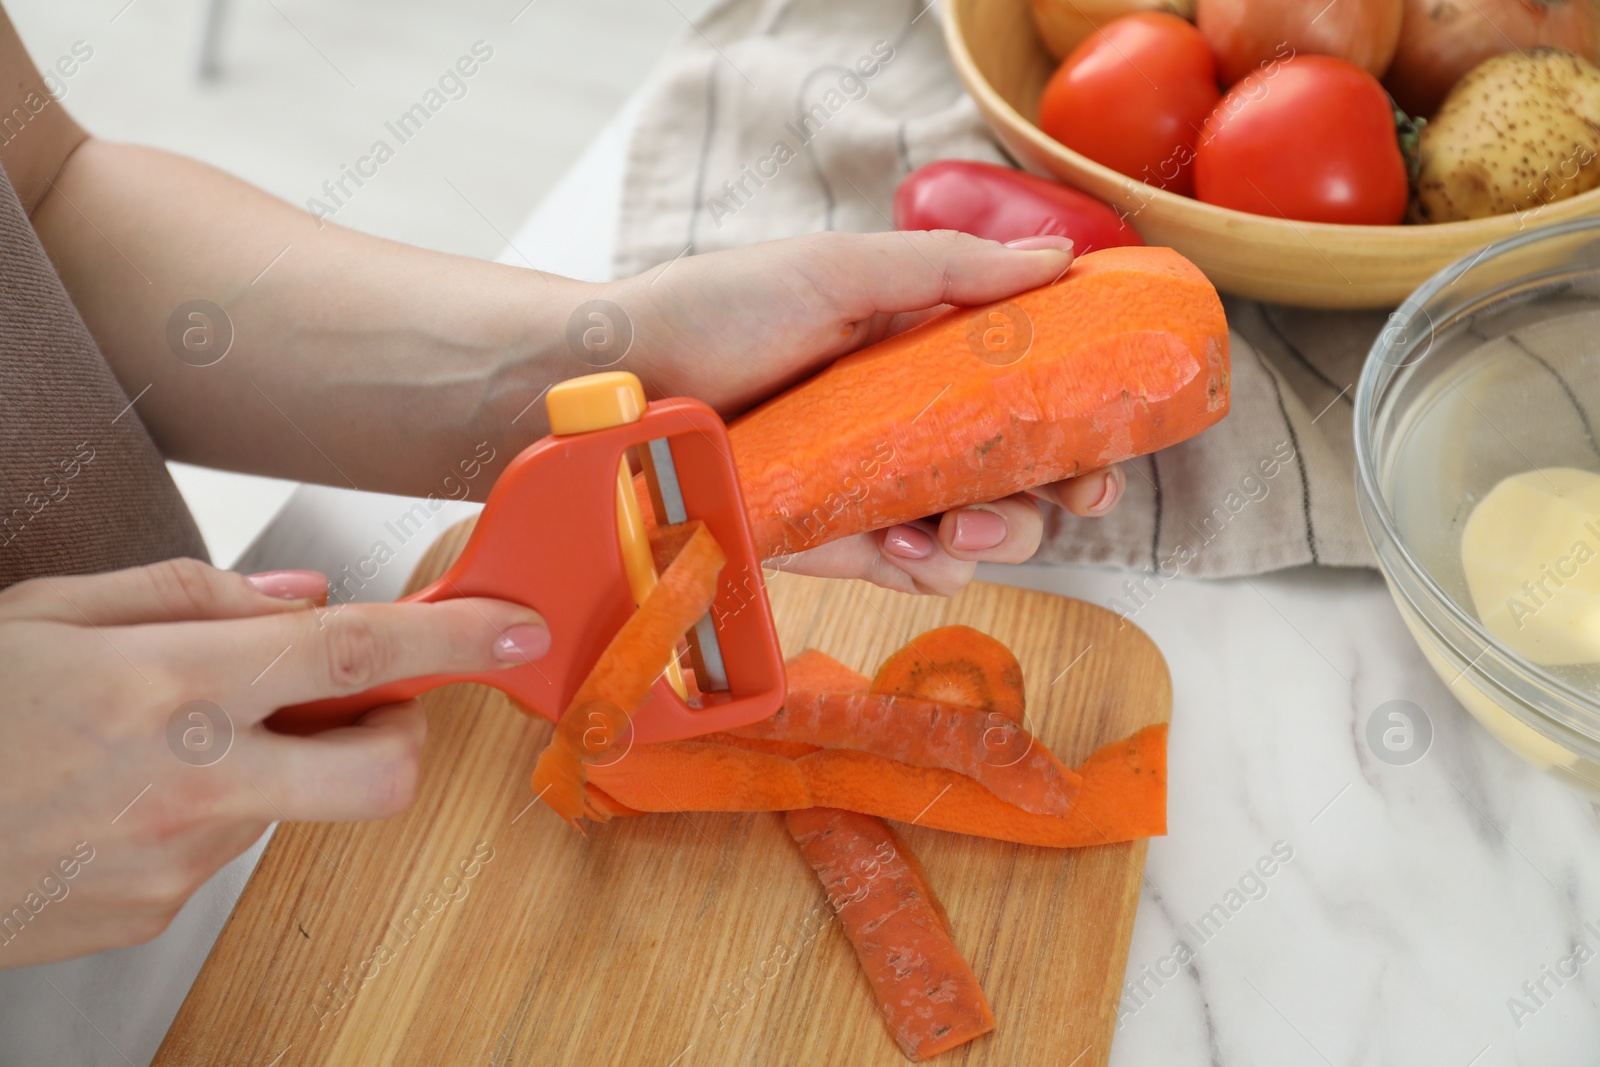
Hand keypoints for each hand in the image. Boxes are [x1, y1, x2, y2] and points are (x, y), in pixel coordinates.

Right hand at [0, 559, 548, 967]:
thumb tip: (299, 597)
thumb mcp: (48, 611)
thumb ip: (190, 595)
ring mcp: (177, 860)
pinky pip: (223, 849)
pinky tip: (126, 789)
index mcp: (170, 683)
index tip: (513, 631)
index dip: (453, 641)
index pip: (356, 652)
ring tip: (168, 735)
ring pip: (294, 804)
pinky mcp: (153, 912)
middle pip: (382, 772)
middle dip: (404, 735)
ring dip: (275, 763)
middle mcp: (191, 778)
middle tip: (362, 700)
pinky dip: (210, 808)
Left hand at [610, 230, 1124, 594]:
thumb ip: (946, 271)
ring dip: (994, 536)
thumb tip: (1062, 261)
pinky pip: (915, 575)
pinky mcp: (839, 545)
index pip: (1033, 388)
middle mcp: (915, 426)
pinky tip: (895, 544)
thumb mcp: (835, 270)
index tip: (1114, 437)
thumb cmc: (715, 310)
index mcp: (927, 353)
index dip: (1087, 417)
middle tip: (1072, 496)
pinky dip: (926, 568)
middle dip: (1063, 492)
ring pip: (982, 535)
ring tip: (952, 525)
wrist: (620, 387)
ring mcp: (881, 489)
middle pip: (1026, 473)